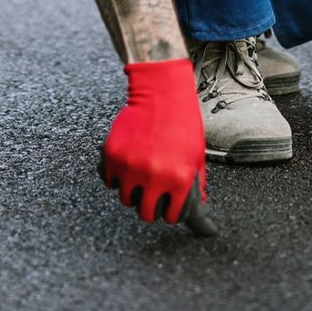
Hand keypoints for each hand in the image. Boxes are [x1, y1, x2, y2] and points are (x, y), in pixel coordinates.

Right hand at [98, 58, 217, 235]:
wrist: (161, 94)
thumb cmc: (183, 122)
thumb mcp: (197, 155)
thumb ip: (196, 185)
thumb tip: (200, 213)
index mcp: (180, 179)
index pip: (172, 216)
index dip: (171, 212)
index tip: (169, 207)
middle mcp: (155, 176)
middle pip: (146, 214)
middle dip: (150, 207)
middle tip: (152, 195)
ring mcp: (131, 167)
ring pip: (126, 199)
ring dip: (133, 192)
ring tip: (140, 177)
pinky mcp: (113, 156)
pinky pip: (111, 181)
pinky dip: (117, 176)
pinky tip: (128, 164)